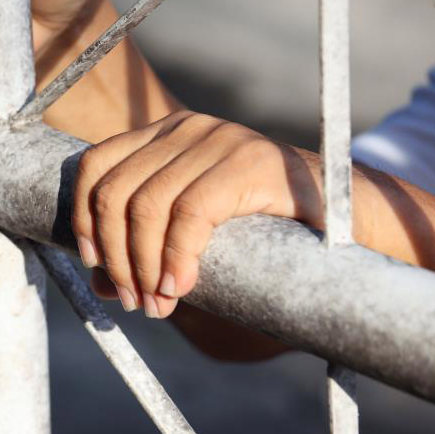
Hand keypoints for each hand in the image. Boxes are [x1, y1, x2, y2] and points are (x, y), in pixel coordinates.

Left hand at [72, 110, 325, 318]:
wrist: (351, 216)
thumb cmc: (268, 229)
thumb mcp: (197, 236)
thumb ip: (148, 251)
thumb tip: (98, 284)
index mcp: (165, 135)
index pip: (95, 165)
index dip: (83, 217)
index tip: (94, 265)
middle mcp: (186, 128)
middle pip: (114, 190)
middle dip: (115, 255)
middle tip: (132, 301)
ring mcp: (217, 139)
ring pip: (145, 205)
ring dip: (143, 266)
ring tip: (157, 305)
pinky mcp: (246, 162)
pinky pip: (189, 213)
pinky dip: (176, 257)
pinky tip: (180, 288)